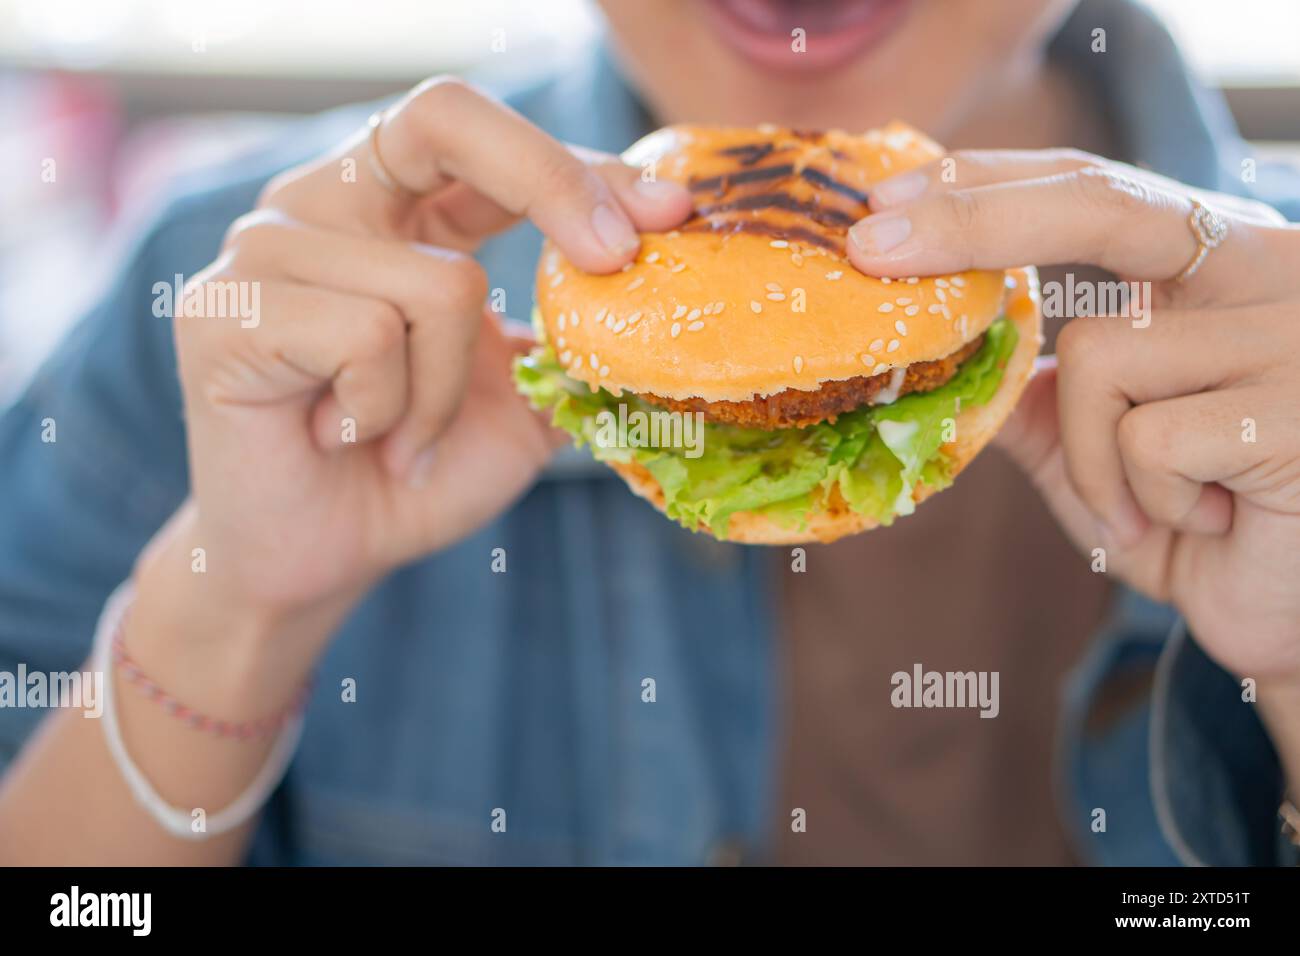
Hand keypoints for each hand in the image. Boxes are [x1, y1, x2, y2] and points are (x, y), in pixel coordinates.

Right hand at [172, 77, 691, 618]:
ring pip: (437, 282)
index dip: (583, 165)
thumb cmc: (415, 473)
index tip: (671, 213)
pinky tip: (342, 438)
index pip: (489, 143)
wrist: (322, 559)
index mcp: (394, 211)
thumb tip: (661, 307)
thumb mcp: (521, 407)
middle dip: (550, 179)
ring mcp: (266, 247)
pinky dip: (389, 413)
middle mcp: (326, 204)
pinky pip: (369, 336)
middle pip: (444, 117)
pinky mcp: (225, 310)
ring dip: (445, 394)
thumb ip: (574, 349)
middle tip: (612, 257)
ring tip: (398, 439)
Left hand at [847, 149, 1299, 689]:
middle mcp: (1266, 272)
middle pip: (1100, 205)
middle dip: (973, 217)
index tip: (887, 191)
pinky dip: (1140, 498)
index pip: (1095, 189)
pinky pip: (1145, 438)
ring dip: (1090, 456)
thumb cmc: (1204, 526)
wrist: (1294, 615)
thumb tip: (953, 355)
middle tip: (869, 240)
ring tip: (1149, 509)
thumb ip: (1037, 400)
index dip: (988, 184)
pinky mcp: (1295, 408)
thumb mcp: (1098, 456)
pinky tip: (1206, 523)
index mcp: (1216, 266)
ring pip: (1099, 355)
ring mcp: (1290, 334)